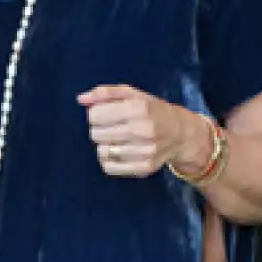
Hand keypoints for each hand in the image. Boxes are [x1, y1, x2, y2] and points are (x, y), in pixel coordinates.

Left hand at [78, 85, 211, 180]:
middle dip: (98, 129)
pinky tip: (117, 152)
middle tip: (111, 127)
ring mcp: (144, 151)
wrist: (179, 133)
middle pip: (95, 134)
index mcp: (139, 108)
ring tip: (116, 139)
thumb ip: (106, 93)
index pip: (94, 115)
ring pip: (101, 152)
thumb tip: (81, 99)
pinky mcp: (143, 168)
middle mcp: (143, 130)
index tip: (103, 114)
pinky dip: (108, 160)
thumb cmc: (151, 110)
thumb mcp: (132, 94)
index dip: (94, 114)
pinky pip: (109, 167)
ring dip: (103, 145)